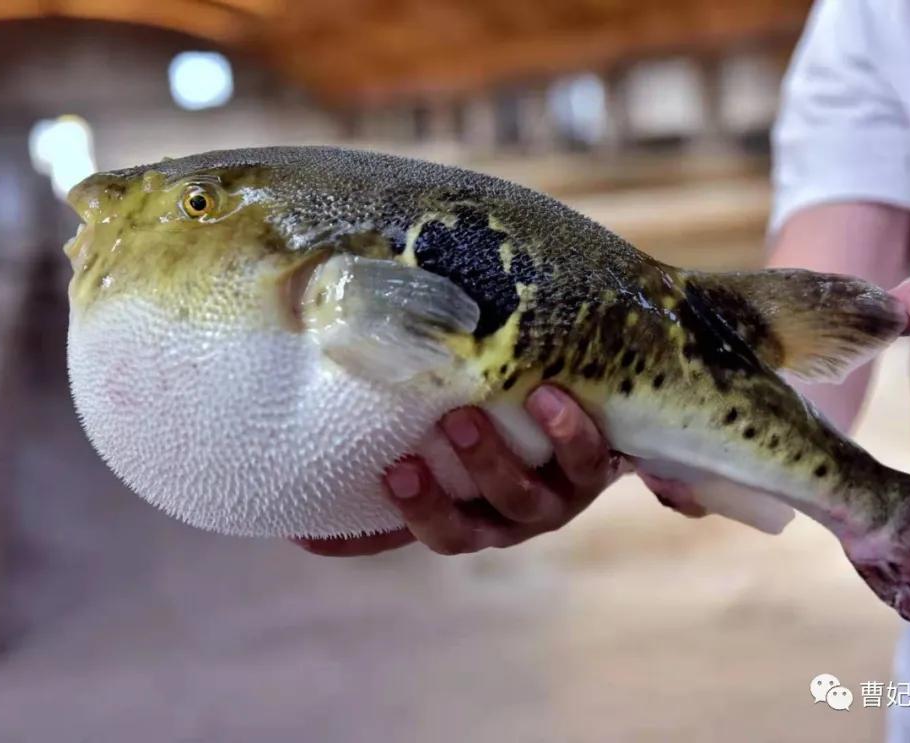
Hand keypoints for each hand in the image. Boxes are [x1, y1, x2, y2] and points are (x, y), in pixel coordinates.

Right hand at [295, 385, 622, 556]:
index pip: (398, 535)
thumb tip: (330, 350)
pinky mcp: (592, 472)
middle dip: (428, 506)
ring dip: (488, 462)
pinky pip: (583, 459)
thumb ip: (412, 405)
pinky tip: (546, 395)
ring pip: (518, 499)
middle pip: (460, 534)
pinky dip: (565, 432)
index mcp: (462, 513)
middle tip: (401, 466)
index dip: (354, 544)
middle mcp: (500, 519)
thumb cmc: (511, 418)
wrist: (604, 423)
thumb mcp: (458, 420)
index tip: (305, 536)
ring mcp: (548, 501)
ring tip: (462, 417)